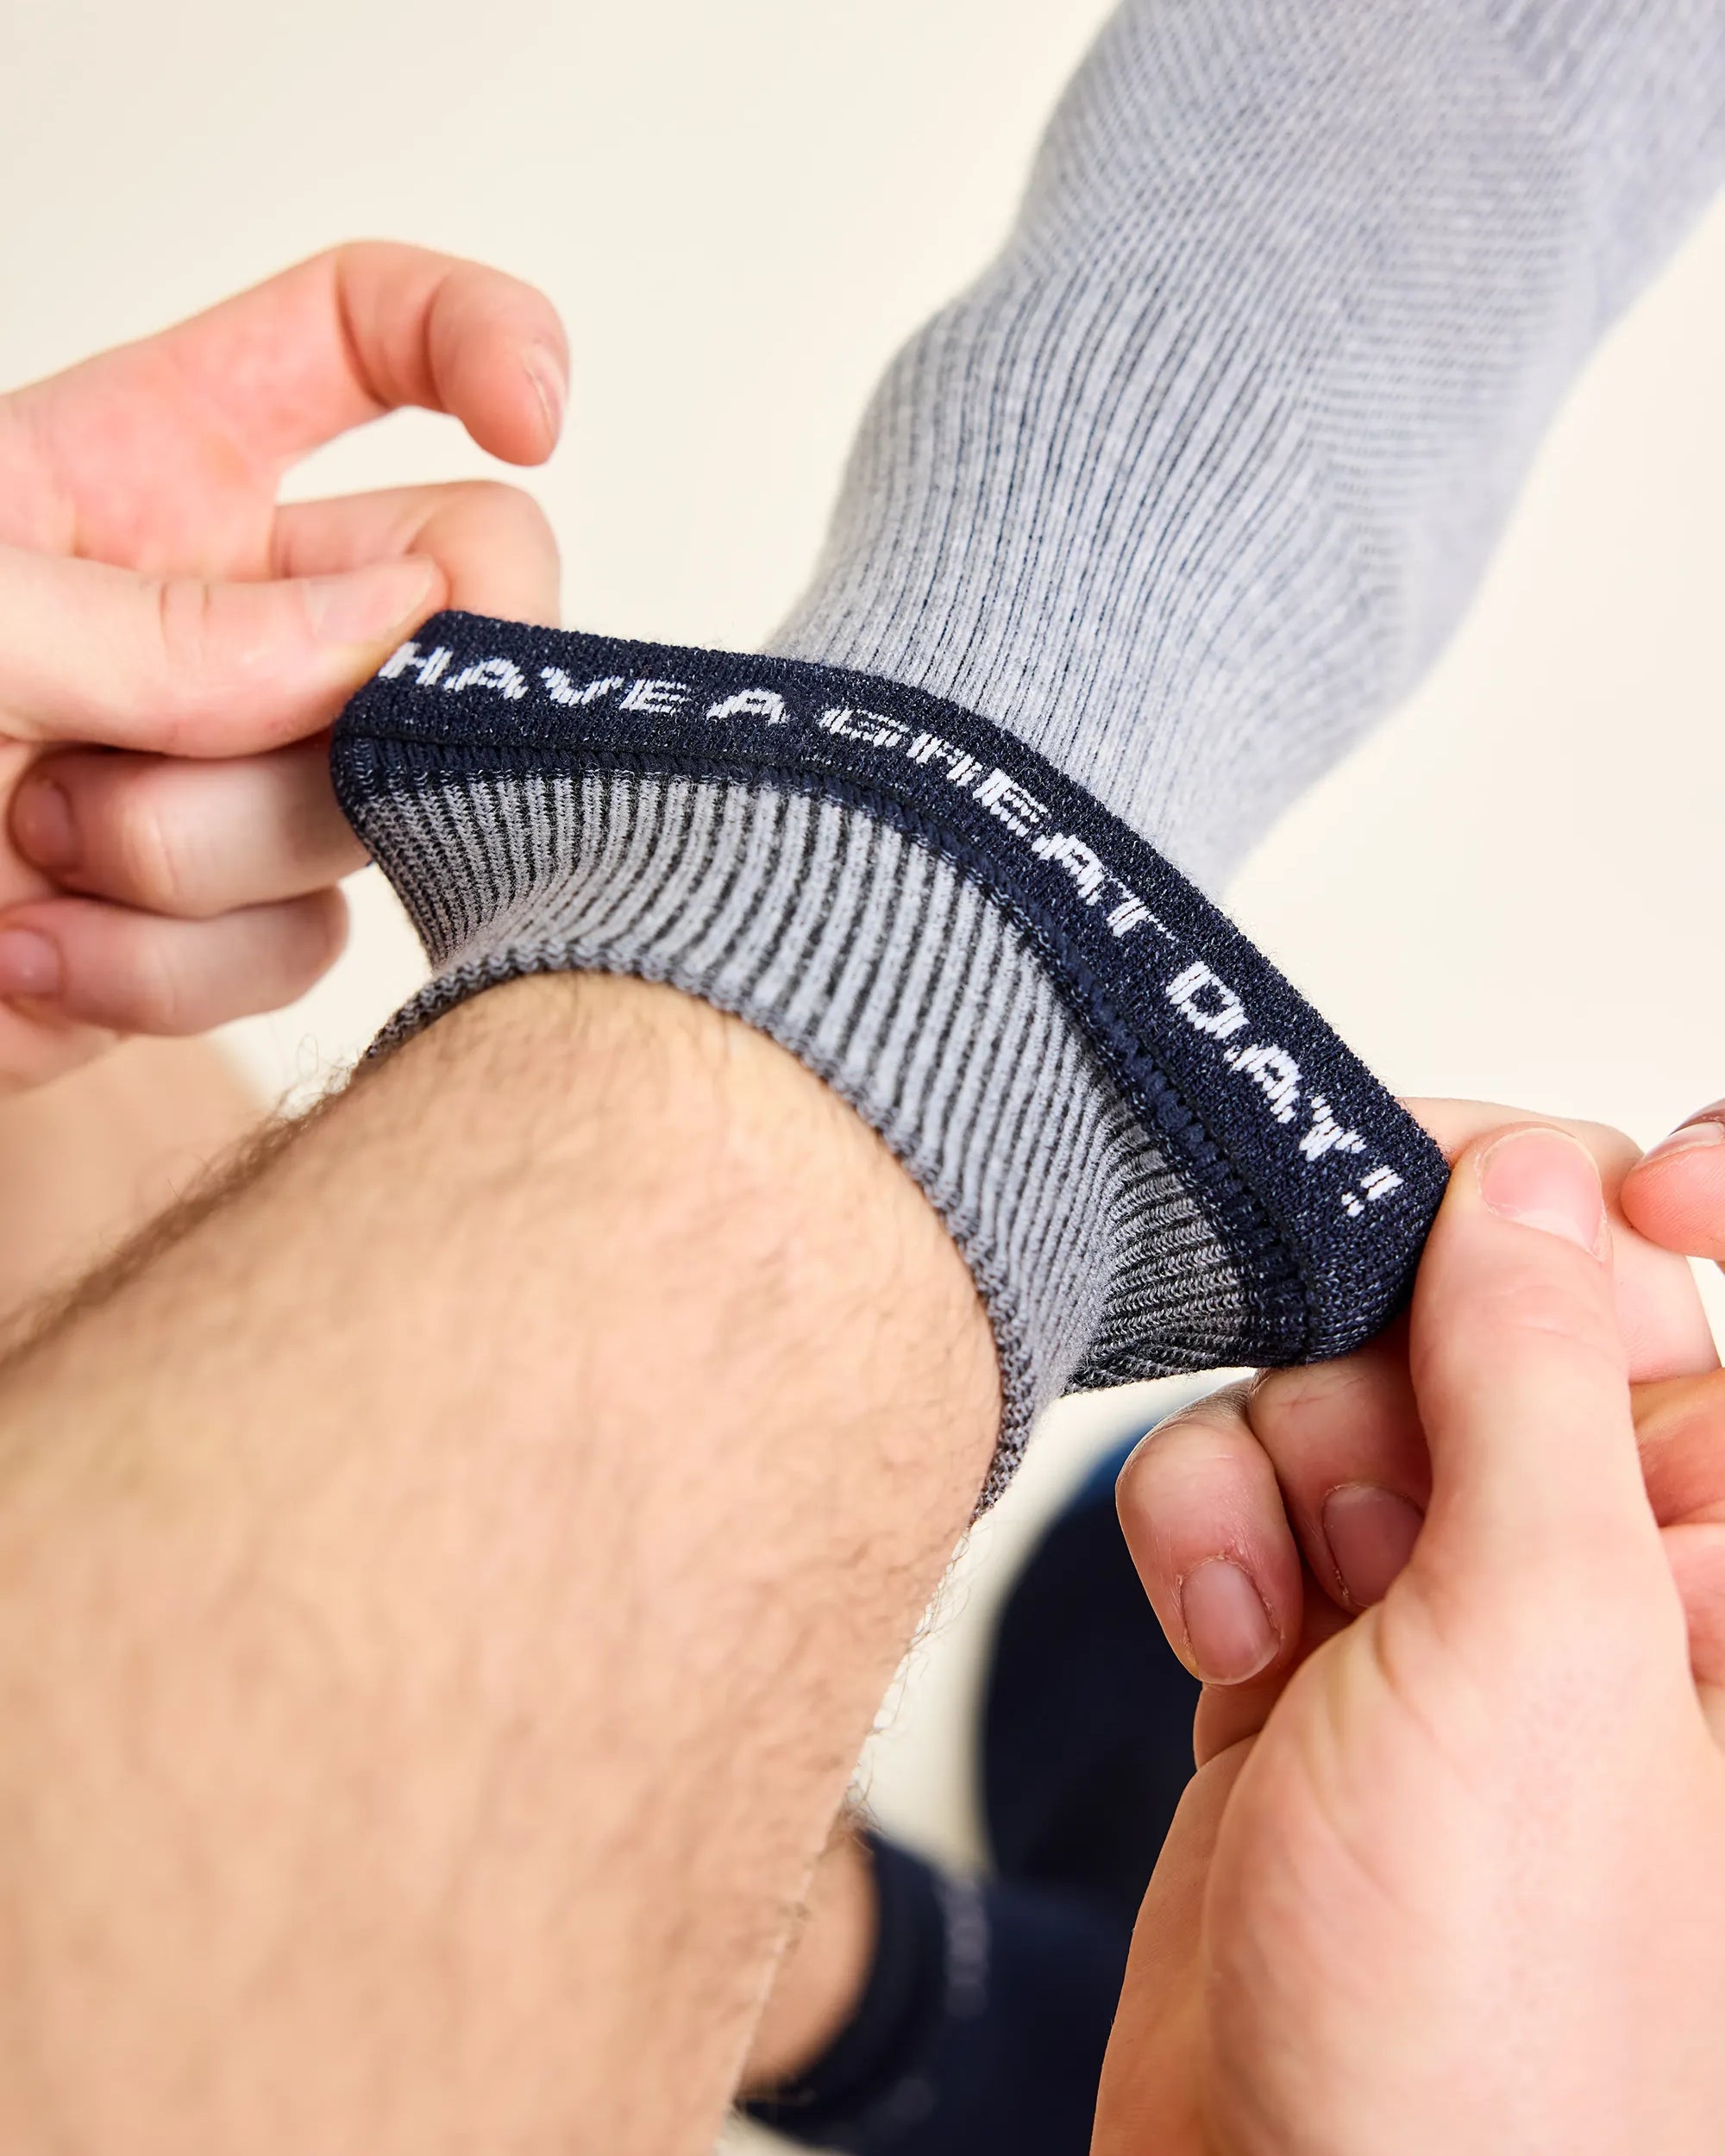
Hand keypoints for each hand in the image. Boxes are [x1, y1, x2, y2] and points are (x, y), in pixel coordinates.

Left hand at [0, 242, 566, 1087]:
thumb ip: (166, 622)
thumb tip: (398, 643)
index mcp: (157, 459)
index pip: (369, 338)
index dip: (485, 339)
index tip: (537, 416)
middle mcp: (234, 606)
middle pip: (468, 591)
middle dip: (406, 679)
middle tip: (279, 727)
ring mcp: (245, 767)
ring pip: (389, 802)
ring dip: (206, 853)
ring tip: (28, 847)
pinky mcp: (228, 920)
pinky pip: (302, 949)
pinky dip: (163, 972)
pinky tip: (32, 949)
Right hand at [1124, 1098, 1713, 1691]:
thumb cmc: (1473, 1974)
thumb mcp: (1541, 1632)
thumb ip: (1535, 1374)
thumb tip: (1524, 1172)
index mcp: (1712, 1547)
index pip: (1673, 1273)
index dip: (1603, 1199)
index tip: (1484, 1183)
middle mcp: (1587, 1553)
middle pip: (1476, 1303)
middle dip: (1381, 1365)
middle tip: (1361, 1452)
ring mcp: (1436, 1584)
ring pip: (1331, 1379)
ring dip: (1274, 1471)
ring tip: (1293, 1598)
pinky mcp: (1299, 1617)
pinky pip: (1235, 1469)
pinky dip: (1207, 1532)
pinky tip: (1233, 1641)